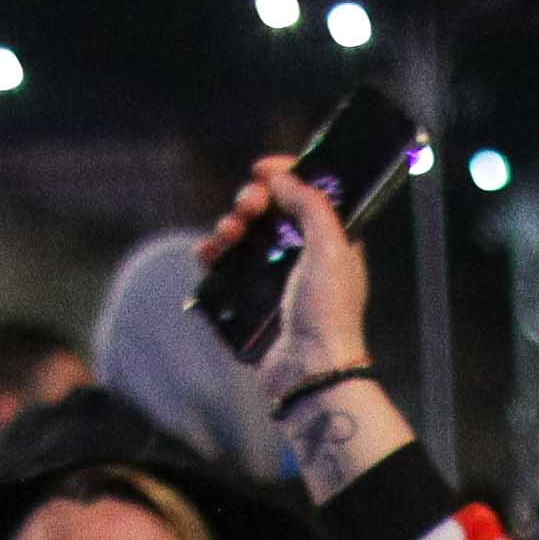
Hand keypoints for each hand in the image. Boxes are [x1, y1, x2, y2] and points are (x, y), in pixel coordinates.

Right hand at [203, 152, 407, 492]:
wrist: (309, 370)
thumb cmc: (327, 310)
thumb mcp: (330, 246)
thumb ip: (310, 204)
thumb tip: (283, 179)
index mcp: (331, 240)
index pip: (308, 194)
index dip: (285, 175)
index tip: (263, 170)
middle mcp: (305, 257)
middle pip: (271, 213)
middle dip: (252, 201)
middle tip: (247, 207)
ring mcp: (277, 280)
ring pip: (246, 238)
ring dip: (230, 227)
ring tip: (227, 235)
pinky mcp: (254, 303)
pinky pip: (228, 269)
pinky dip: (215, 256)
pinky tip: (207, 253)